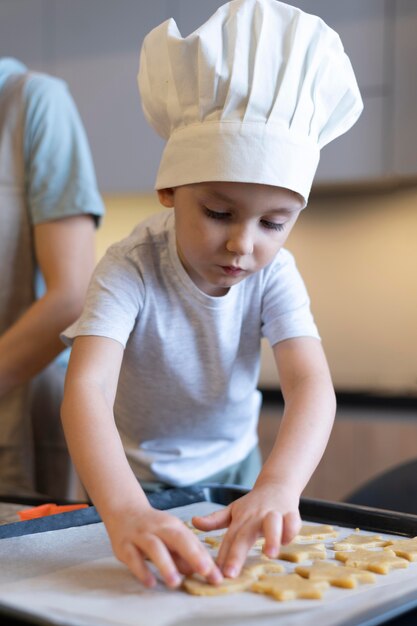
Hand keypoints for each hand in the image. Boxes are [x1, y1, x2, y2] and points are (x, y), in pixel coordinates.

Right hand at [104, 503, 222, 588]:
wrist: (124, 511)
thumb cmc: (152, 527)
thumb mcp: (171, 535)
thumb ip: (185, 553)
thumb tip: (200, 571)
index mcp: (173, 525)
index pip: (192, 542)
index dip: (205, 559)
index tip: (217, 576)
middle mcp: (158, 528)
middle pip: (177, 539)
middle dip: (192, 555)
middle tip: (205, 572)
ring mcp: (141, 535)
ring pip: (155, 547)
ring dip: (166, 565)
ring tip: (175, 583)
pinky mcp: (124, 546)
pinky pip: (133, 558)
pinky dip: (142, 570)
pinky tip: (150, 583)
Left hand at [192, 481, 300, 577]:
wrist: (277, 484)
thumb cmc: (254, 503)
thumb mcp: (233, 510)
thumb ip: (215, 520)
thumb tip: (194, 522)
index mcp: (241, 519)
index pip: (229, 540)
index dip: (222, 556)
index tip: (214, 573)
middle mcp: (255, 516)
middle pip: (245, 535)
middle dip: (237, 554)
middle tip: (230, 572)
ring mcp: (273, 513)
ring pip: (272, 523)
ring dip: (271, 537)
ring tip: (268, 554)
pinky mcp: (290, 512)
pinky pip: (292, 521)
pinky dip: (291, 529)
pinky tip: (287, 540)